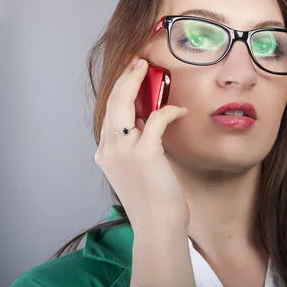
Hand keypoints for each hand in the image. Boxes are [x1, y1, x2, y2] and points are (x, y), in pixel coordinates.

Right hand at [95, 58, 189, 231]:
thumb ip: (137, 144)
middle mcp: (109, 149)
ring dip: (134, 81)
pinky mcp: (144, 154)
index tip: (130, 74)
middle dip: (123, 78)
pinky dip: (169, 111)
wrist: (157, 225)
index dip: (119, 90)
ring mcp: (124, 151)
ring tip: (146, 67)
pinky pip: (156, 119)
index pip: (108, 113)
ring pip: (122, 104)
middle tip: (137, 61)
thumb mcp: (138, 168)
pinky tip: (181, 111)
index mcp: (105, 153)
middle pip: (111, 102)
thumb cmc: (153, 199)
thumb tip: (147, 120)